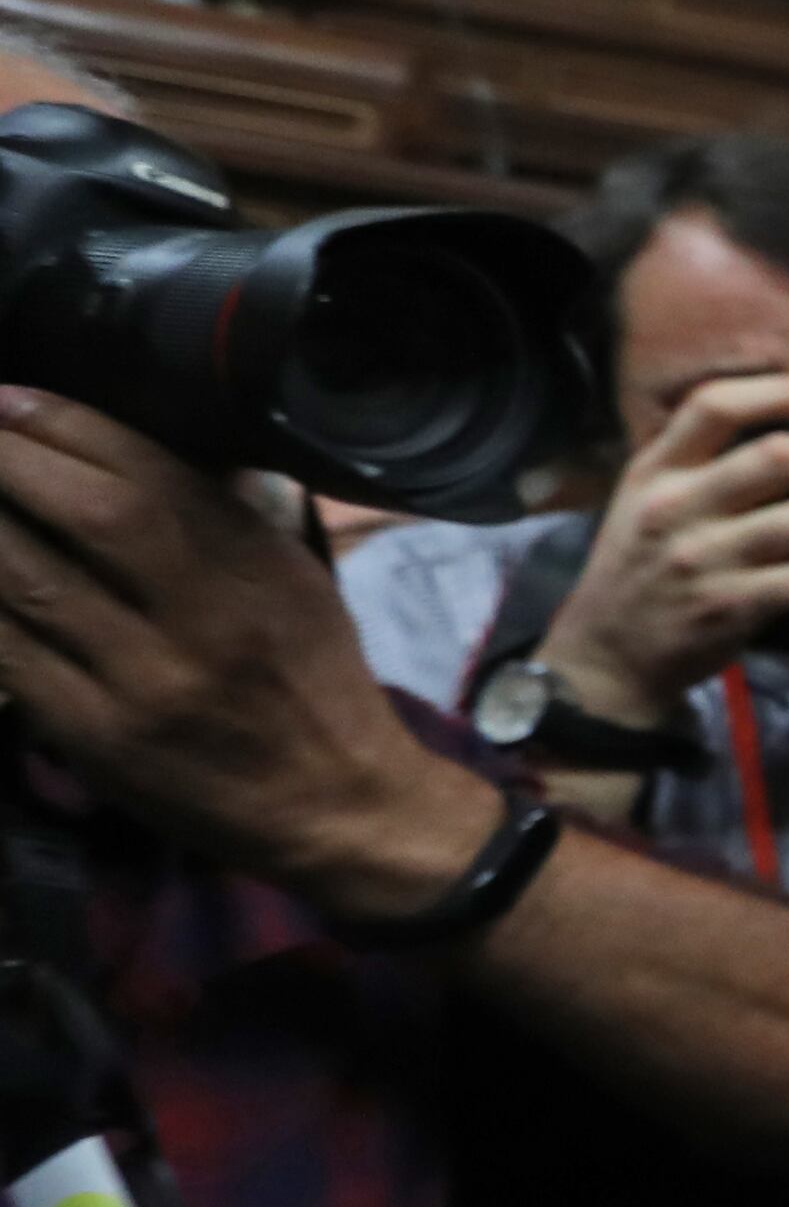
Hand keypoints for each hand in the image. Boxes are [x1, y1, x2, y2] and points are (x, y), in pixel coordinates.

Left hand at [0, 392, 509, 922]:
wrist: (337, 808)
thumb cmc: (312, 683)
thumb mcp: (294, 584)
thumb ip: (225, 518)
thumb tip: (132, 447)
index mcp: (258, 569)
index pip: (153, 475)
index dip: (66, 427)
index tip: (9, 397)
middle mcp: (207, 620)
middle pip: (91, 516)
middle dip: (9, 462)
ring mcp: (148, 683)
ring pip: (28, 583)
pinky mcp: (99, 739)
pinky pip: (9, 657)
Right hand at [535, 374, 788, 722]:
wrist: (609, 652)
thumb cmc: (644, 566)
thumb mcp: (647, 498)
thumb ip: (700, 459)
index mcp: (656, 468)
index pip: (719, 404)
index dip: (788, 392)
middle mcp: (675, 506)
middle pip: (782, 456)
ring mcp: (701, 558)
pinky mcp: (728, 607)